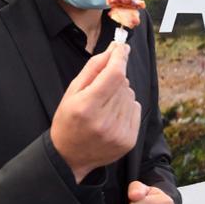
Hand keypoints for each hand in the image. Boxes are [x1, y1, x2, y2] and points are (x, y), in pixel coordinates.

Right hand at [50, 43, 140, 181]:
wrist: (70, 156)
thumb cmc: (68, 121)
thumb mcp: (72, 92)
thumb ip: (93, 68)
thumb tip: (113, 50)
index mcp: (87, 107)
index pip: (114, 74)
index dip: (119, 57)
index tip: (121, 47)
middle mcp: (104, 121)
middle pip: (123, 84)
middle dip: (115, 78)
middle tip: (101, 88)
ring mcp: (119, 132)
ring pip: (130, 95)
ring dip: (120, 94)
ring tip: (104, 106)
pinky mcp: (129, 140)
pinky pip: (136, 108)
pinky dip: (126, 106)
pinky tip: (112, 115)